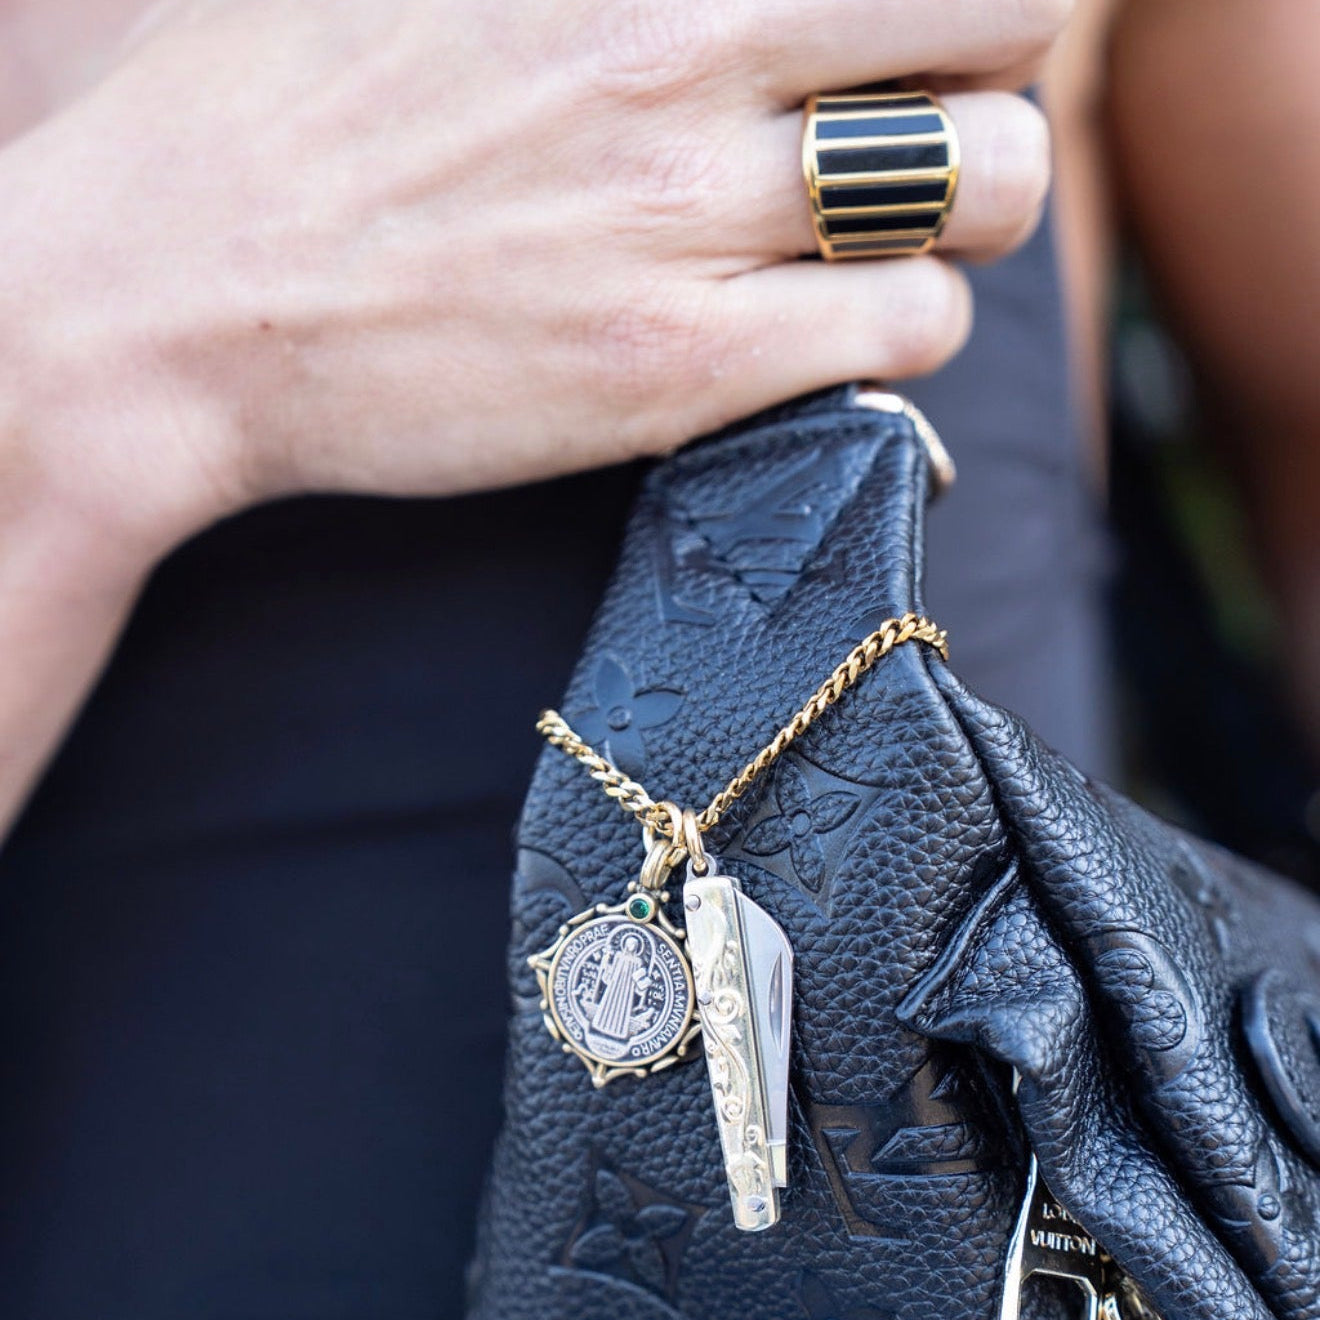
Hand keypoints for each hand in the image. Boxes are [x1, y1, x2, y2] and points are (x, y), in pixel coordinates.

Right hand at [0, 0, 1068, 559]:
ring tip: (880, 242)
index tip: (923, 37)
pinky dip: (902, 330)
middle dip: (990, 80)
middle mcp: (690, 52)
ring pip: (984, 191)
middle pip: (1003, 28)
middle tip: (918, 128)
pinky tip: (824, 333)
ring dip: (962, 218)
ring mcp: (692, 218)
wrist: (173, 299)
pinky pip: (908, 333)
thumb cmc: (282, 119)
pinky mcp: (682, 368)